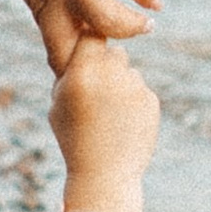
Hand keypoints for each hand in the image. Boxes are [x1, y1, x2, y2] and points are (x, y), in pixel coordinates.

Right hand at [50, 39, 161, 211]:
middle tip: (98, 90)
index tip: (89, 49)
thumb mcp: (58, 104)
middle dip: (108, 65)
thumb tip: (81, 44)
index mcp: (83, 73)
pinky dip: (134, 103)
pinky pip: (141, 91)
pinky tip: (124, 124)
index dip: (90, 42)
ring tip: (110, 116)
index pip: (92, 36)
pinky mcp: (151, 100)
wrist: (105, 175)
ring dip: (121, 85)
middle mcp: (111, 74)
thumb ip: (69, 73)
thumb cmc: (74, 138)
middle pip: (115, 52)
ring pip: (129, 73)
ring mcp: (135, 87)